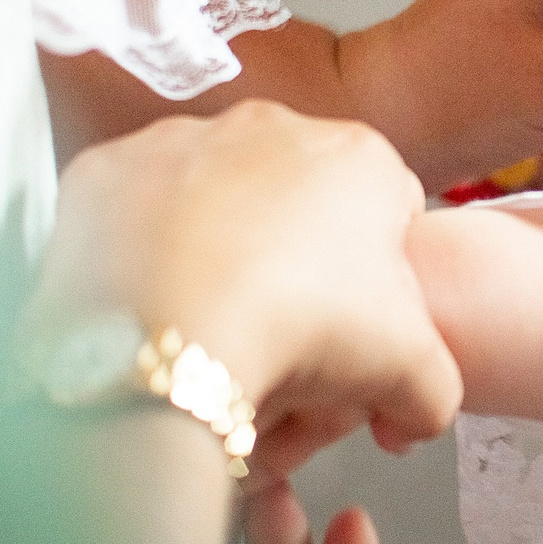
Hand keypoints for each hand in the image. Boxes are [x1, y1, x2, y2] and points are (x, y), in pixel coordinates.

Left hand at [29, 101, 462, 482]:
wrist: (165, 336)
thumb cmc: (301, 332)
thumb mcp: (407, 373)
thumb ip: (432, 391)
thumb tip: (412, 418)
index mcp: (360, 158)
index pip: (387, 209)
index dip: (374, 275)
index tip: (349, 323)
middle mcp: (274, 125)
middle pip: (297, 194)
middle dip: (292, 249)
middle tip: (278, 325)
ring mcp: (185, 136)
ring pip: (213, 191)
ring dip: (214, 240)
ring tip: (206, 317)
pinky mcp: (110, 164)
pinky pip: (135, 204)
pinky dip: (141, 243)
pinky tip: (148, 297)